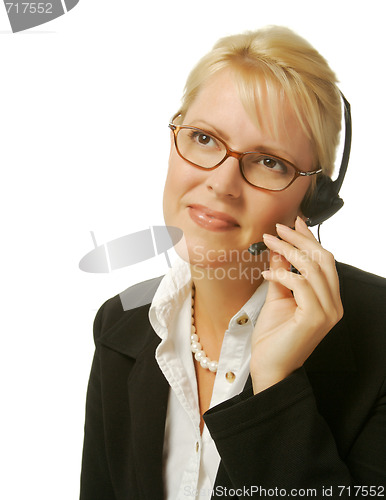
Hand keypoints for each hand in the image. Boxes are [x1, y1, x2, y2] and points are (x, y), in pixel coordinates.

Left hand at [250, 216, 343, 393]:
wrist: (269, 367)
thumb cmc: (273, 337)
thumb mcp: (277, 297)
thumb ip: (282, 274)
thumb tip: (279, 250)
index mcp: (328, 299)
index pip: (324, 261)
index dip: (310, 239)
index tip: (295, 222)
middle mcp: (333, 304)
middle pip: (322, 260)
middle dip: (299, 239)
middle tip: (278, 228)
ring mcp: (328, 312)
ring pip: (312, 268)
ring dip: (288, 251)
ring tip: (269, 242)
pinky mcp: (315, 318)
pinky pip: (301, 284)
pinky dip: (282, 274)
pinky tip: (266, 274)